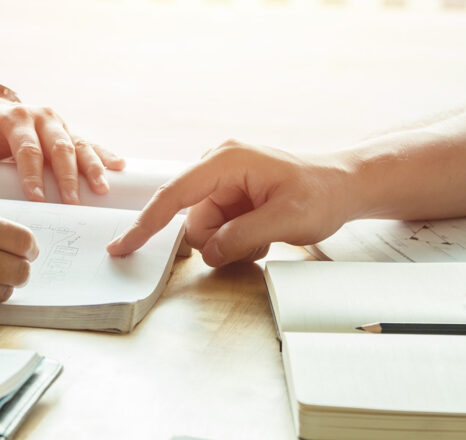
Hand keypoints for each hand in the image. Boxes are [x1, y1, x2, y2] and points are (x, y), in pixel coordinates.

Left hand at [0, 97, 125, 203]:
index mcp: (17, 118)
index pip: (28, 148)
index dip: (33, 173)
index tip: (37, 197)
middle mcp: (43, 118)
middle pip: (59, 148)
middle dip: (67, 177)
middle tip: (72, 203)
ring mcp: (61, 125)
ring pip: (80, 146)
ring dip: (92, 168)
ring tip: (101, 189)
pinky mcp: (72, 133)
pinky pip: (91, 145)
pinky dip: (105, 155)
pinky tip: (119, 167)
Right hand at [107, 140, 352, 265]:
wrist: (343, 186)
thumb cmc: (321, 194)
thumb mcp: (287, 219)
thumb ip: (242, 236)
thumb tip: (210, 252)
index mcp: (226, 161)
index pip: (174, 196)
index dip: (146, 224)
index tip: (121, 247)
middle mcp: (217, 166)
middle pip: (191, 221)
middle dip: (218, 242)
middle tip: (256, 244)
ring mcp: (222, 181)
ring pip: (203, 231)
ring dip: (229, 244)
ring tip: (263, 237)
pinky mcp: (227, 195)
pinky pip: (215, 230)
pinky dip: (235, 241)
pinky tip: (261, 233)